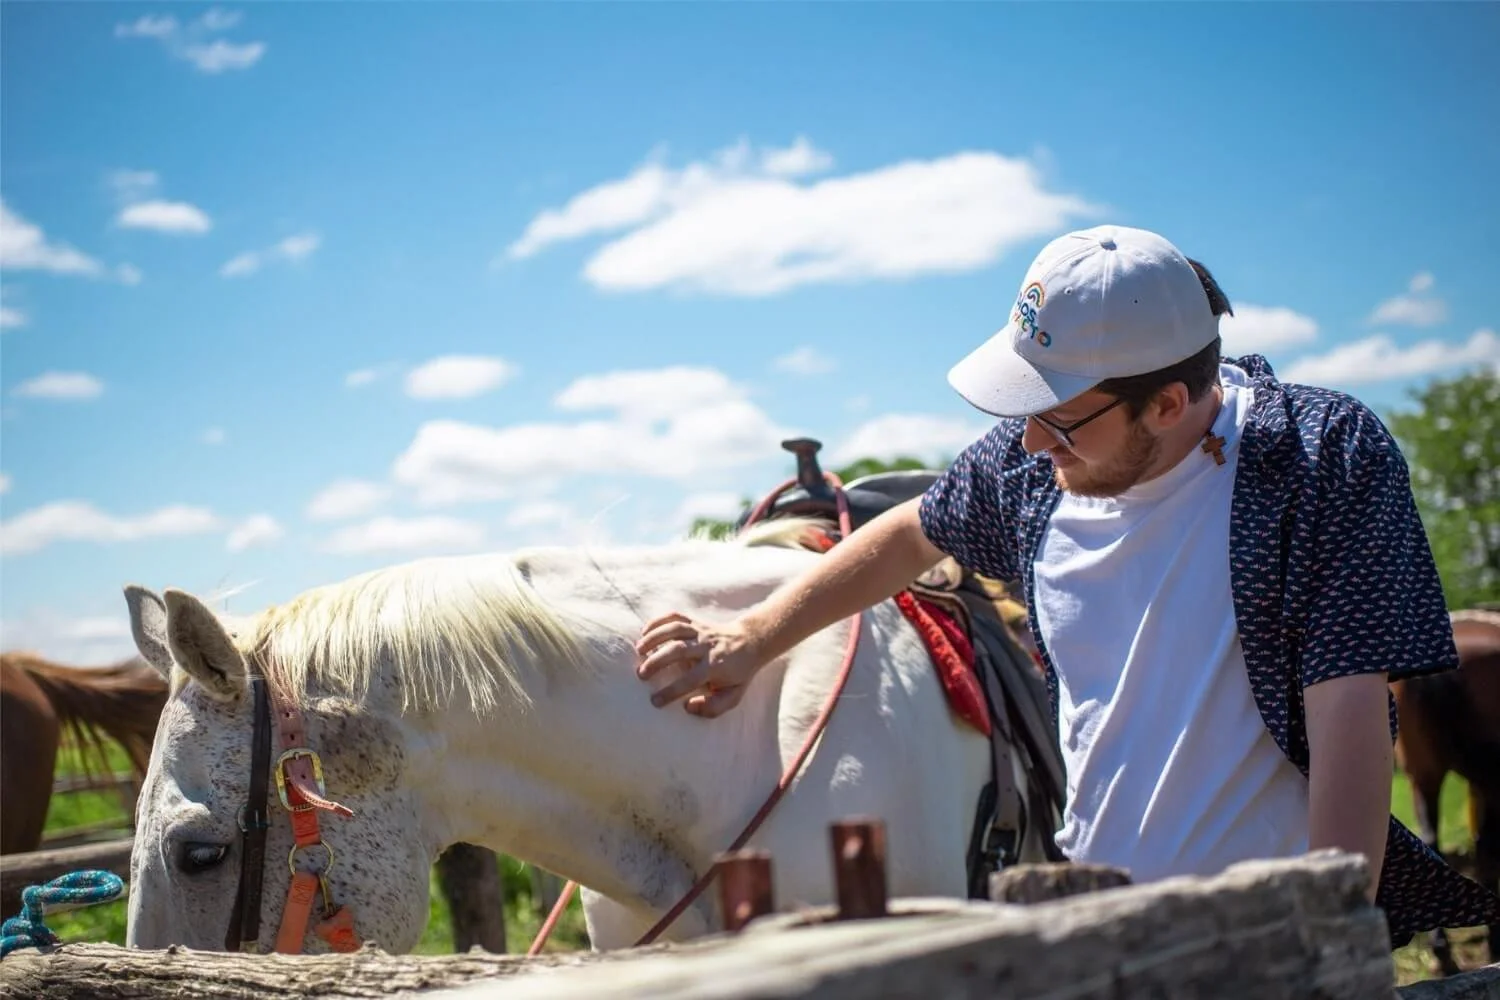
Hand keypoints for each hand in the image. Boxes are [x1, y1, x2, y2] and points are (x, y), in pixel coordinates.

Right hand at [635, 612, 763, 717]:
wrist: (751, 642)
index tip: (655, 701)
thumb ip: (713, 707)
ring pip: (675, 630)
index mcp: (716, 666)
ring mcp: (701, 631)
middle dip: (658, 661)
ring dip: (654, 638)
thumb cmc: (738, 673)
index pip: (690, 680)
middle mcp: (706, 646)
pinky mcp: (696, 621)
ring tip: (638, 651)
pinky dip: (658, 621)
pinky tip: (644, 631)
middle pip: (678, 650)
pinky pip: (675, 616)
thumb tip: (688, 706)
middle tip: (641, 674)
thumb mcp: (733, 695)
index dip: (671, 691)